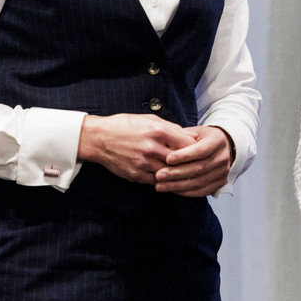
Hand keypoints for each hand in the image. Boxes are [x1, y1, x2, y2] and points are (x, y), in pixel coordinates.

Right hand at [76, 113, 196, 184]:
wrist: (97, 138)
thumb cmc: (124, 125)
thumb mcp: (149, 119)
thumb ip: (170, 128)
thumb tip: (188, 136)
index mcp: (158, 131)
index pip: (187, 143)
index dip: (197, 148)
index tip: (202, 150)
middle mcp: (152, 148)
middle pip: (181, 161)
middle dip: (191, 163)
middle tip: (199, 165)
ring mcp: (144, 163)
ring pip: (170, 174)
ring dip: (178, 174)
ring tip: (186, 174)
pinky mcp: (136, 175)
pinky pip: (156, 181)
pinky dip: (164, 180)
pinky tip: (170, 179)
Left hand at [155, 125, 233, 196]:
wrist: (221, 146)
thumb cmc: (202, 139)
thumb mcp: (193, 132)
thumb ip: (181, 138)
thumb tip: (165, 147)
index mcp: (217, 140)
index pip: (201, 150)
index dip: (184, 156)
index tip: (168, 159)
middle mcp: (223, 157)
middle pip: (200, 168)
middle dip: (177, 173)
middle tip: (159, 175)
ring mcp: (223, 171)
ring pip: (199, 182)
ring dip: (178, 185)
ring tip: (160, 185)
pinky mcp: (220, 182)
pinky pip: (202, 191)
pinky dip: (186, 192)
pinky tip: (172, 190)